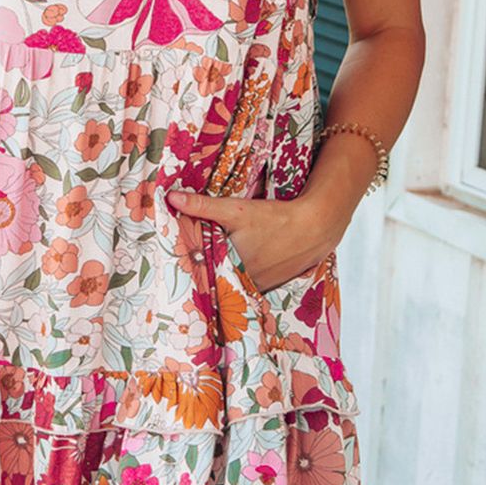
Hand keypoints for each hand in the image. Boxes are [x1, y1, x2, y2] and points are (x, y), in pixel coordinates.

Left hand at [165, 188, 342, 294]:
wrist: (313, 227)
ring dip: (219, 277)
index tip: (172, 262)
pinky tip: (230, 270)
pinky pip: (244, 286)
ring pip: (229, 283)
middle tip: (183, 265)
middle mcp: (242, 282)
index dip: (185, 267)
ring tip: (202, 268)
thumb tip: (171, 197)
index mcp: (230, 266)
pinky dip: (236, 279)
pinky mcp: (267, 286)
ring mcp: (256, 287)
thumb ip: (203, 205)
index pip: (199, 271)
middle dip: (201, 272)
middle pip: (214, 279)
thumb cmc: (275, 219)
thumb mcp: (236, 210)